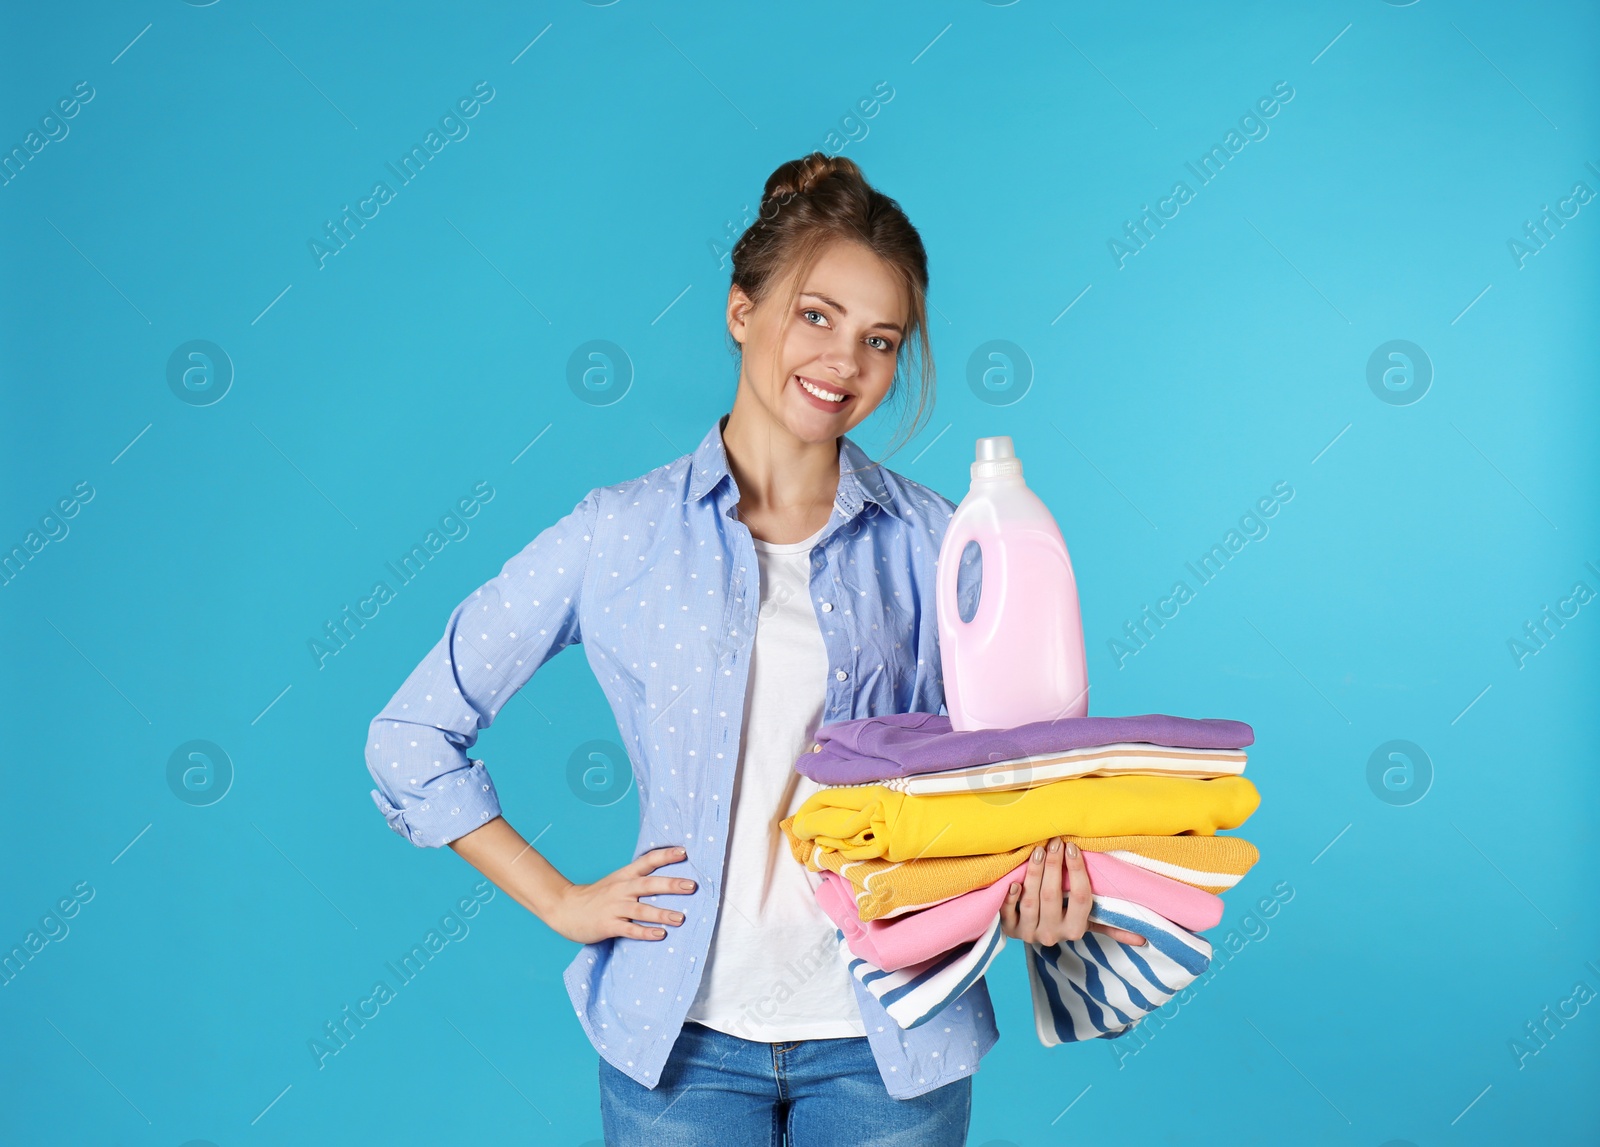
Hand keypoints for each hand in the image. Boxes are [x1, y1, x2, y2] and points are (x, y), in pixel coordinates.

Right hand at [544, 845, 697, 944]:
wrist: (564, 907)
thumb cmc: (595, 896)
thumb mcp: (616, 881)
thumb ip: (637, 879)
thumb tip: (668, 880)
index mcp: (624, 876)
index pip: (647, 861)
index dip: (665, 856)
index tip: (684, 852)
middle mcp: (621, 889)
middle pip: (648, 884)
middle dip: (671, 885)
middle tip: (691, 886)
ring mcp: (614, 907)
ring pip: (641, 909)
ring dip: (661, 913)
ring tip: (680, 918)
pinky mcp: (608, 925)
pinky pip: (629, 929)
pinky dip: (645, 932)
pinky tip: (660, 934)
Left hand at [1000, 838, 1145, 946]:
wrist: (1029, 934)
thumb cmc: (1063, 920)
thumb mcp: (1086, 923)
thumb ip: (1111, 927)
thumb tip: (1143, 938)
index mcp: (1075, 930)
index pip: (1080, 899)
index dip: (1077, 872)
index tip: (1073, 848)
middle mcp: (1052, 934)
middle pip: (1053, 897)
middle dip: (1054, 866)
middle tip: (1055, 841)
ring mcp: (1029, 933)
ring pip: (1031, 901)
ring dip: (1034, 874)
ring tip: (1038, 850)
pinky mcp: (1009, 930)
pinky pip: (1007, 914)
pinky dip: (1010, 897)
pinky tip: (1013, 881)